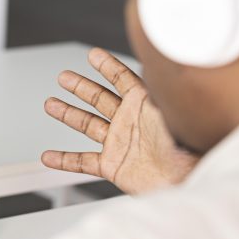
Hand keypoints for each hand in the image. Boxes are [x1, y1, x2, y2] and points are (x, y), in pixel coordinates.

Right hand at [41, 48, 198, 194]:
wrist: (186, 183)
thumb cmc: (189, 150)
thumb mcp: (174, 112)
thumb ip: (160, 91)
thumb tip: (156, 71)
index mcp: (145, 105)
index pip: (122, 78)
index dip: (106, 66)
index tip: (92, 55)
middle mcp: (130, 122)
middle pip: (100, 98)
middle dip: (80, 87)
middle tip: (64, 77)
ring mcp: (120, 143)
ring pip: (89, 124)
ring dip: (69, 114)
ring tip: (51, 104)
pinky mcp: (114, 165)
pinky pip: (84, 161)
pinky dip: (65, 160)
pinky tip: (50, 156)